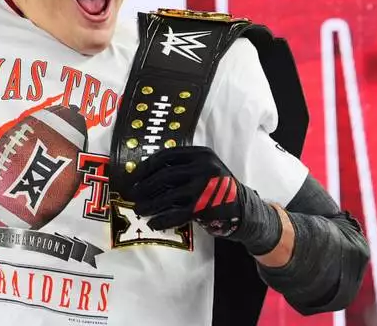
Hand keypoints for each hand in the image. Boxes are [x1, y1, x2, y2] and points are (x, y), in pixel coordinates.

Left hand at [127, 146, 246, 234]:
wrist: (244, 208)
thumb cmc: (216, 187)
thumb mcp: (205, 167)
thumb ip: (182, 165)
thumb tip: (146, 173)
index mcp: (201, 154)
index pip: (166, 156)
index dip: (146, 166)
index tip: (133, 176)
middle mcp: (204, 167)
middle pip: (165, 174)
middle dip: (144, 185)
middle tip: (131, 193)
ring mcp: (205, 187)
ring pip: (169, 195)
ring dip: (150, 203)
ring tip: (138, 209)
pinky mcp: (205, 207)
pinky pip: (178, 214)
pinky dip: (163, 219)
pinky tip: (153, 223)